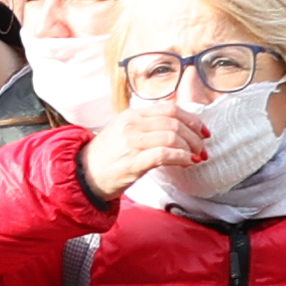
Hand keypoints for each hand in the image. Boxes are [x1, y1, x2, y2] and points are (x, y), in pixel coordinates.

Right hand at [80, 101, 203, 201]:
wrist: (83, 176)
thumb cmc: (105, 157)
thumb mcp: (124, 132)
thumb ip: (147, 126)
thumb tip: (177, 128)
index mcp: (131, 115)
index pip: (170, 109)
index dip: (192, 119)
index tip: (202, 130)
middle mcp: (132, 125)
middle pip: (175, 123)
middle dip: (194, 136)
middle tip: (201, 147)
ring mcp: (131, 142)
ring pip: (172, 137)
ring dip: (190, 148)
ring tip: (195, 156)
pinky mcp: (133, 162)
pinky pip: (165, 154)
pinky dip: (181, 157)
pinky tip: (187, 162)